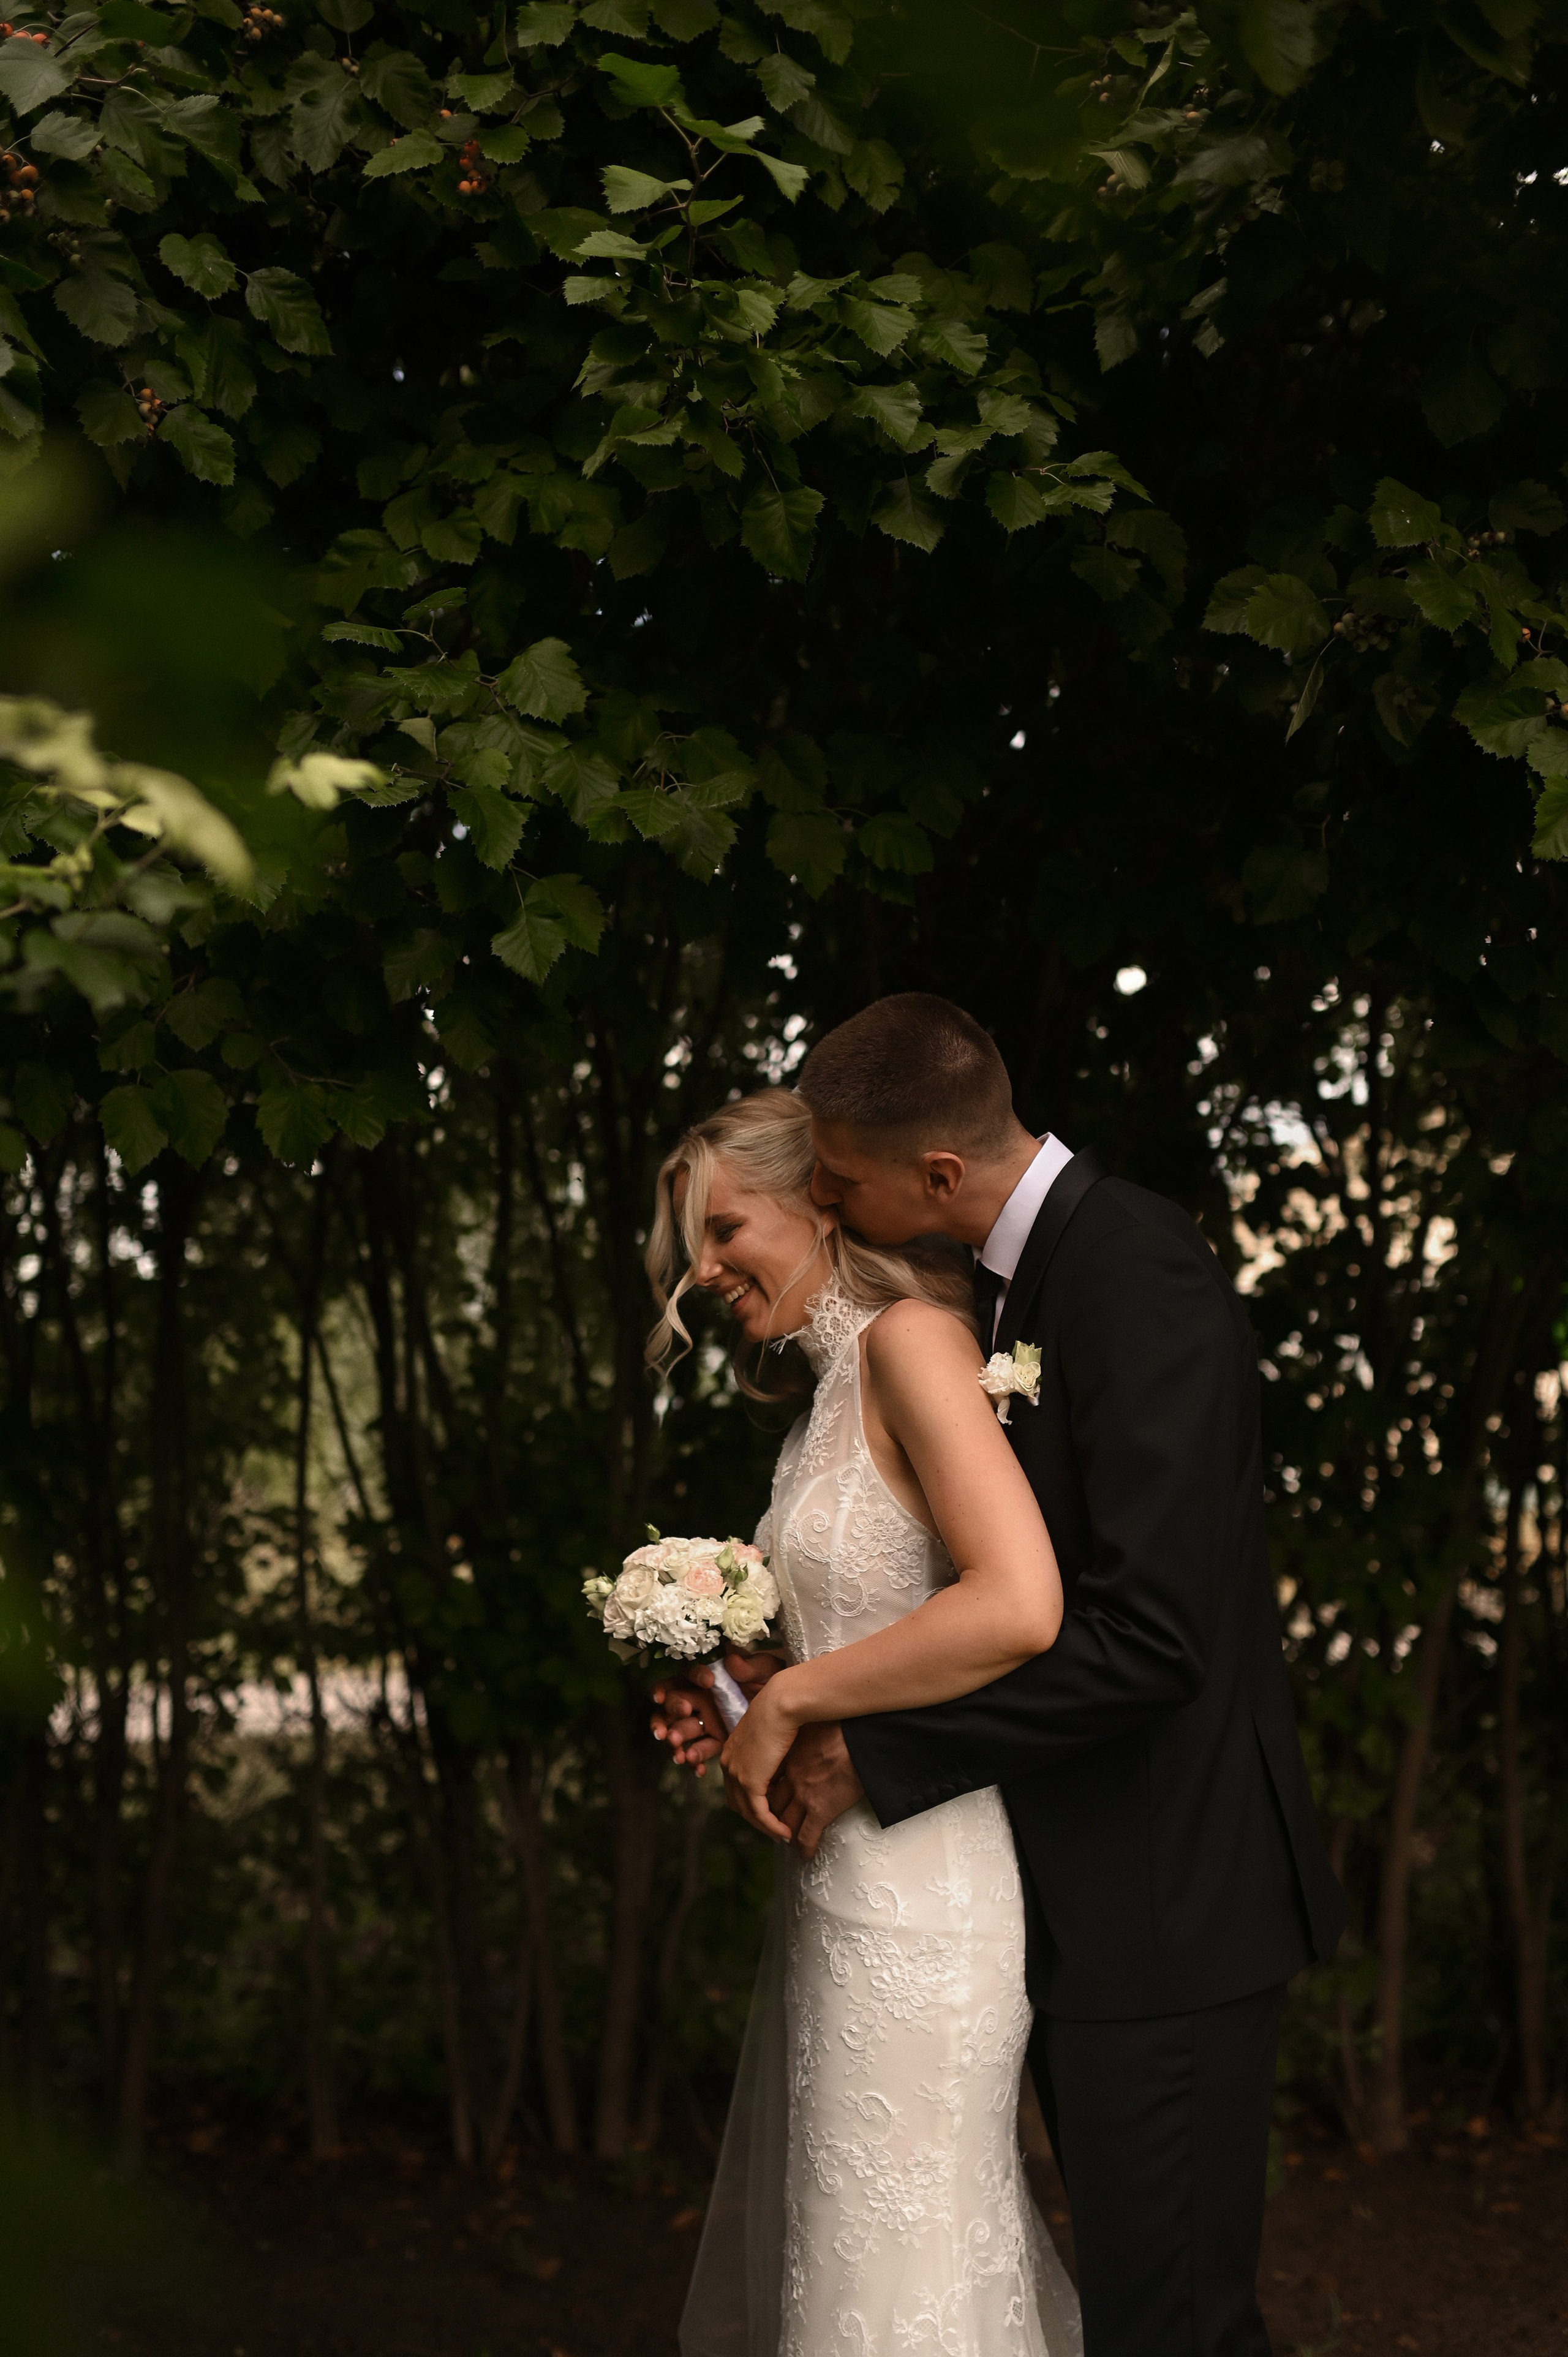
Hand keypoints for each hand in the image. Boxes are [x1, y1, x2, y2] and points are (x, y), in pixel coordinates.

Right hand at [651, 1651, 786, 1775]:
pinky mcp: (716, 1741)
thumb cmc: (775, 1681)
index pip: (686, 1675)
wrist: (789, 1707)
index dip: (686, 1678)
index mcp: (708, 1678)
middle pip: (674, 1704)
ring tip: (680, 1752)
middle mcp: (701, 1699)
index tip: (704, 1683)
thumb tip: (731, 1661)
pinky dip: (695, 1759)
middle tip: (672, 1725)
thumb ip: (750, 1666)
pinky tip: (698, 1767)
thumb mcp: (766, 1670)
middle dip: (671, 1714)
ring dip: (676, 1740)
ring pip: (681, 1730)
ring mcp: (706, 1722)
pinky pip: (698, 1751)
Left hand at [719, 1673, 802, 1841]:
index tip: (772, 1811)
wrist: (781, 1703)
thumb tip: (781, 1767)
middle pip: (738, 1802)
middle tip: (777, 1828)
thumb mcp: (770, 1736)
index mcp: (731, 1752)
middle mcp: (728, 1764)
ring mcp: (736, 1774)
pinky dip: (771, 1826)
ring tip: (783, 1834)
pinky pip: (759, 1813)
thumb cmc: (782, 1712)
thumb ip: (769, 1753)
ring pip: (747, 1812)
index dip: (752, 1802)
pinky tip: (784, 1832)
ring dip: (765, 1827)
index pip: (736, 1787)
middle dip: (757, 1818)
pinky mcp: (749, 1782)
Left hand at [768, 1721, 863, 1860]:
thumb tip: (811, 1730)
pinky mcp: (820, 1810)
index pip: (769, 1779)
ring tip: (788, 1841)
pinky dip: (804, 1847)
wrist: (861, 1738)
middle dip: (770, 1815)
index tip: (770, 1796)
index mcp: (789, 1756)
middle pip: (771, 1803)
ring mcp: (803, 1795)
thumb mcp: (816, 1723)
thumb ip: (807, 1733)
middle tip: (774, 1823)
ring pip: (784, 1823)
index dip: (767, 1791)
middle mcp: (791, 1778)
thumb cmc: (844, 1726)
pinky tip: (806, 1855)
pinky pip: (806, 1836)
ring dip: (785, 1834)